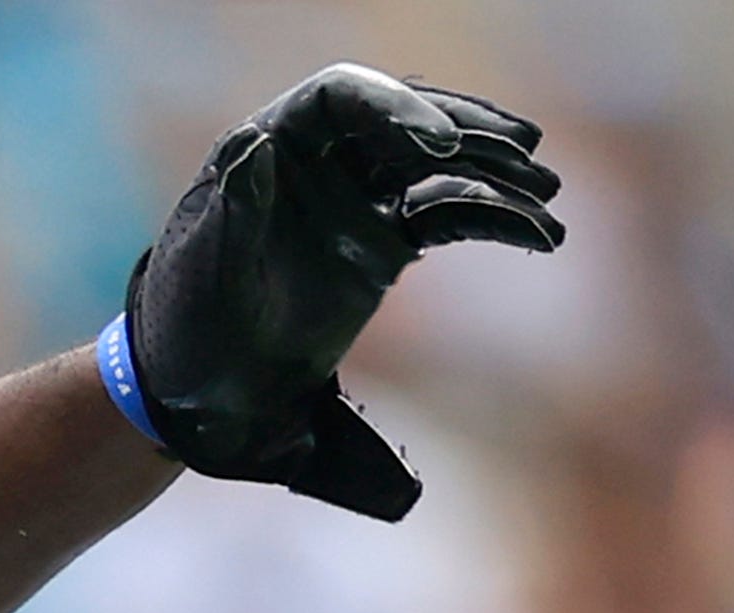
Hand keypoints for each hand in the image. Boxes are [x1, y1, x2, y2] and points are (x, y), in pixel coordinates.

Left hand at [116, 68, 561, 523]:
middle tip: (526, 158)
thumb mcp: (205, 274)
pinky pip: (447, 216)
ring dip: (495, 175)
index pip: (341, 99)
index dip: (393, 108)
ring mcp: (357, 200)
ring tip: (546, 199)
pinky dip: (492, 221)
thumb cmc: (187, 331)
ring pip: (438, 165)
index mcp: (270, 149)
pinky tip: (536, 234)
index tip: (438, 146)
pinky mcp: (383, 244)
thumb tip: (259, 143)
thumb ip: (235, 211)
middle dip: (468, 133)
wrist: (194, 393)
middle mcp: (320, 162)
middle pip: (405, 121)